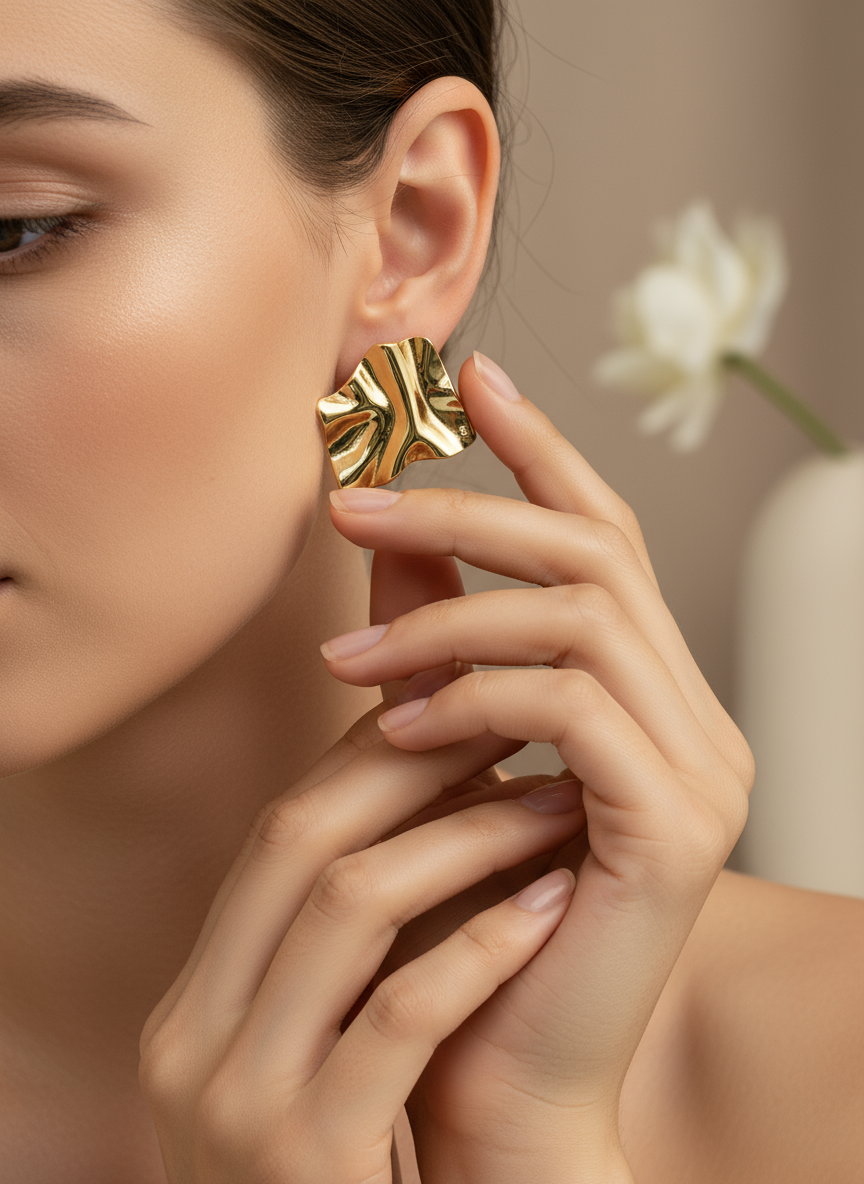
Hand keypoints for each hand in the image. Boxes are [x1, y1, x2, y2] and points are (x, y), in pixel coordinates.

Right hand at [138, 670, 584, 1181]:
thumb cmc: (367, 1169)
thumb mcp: (318, 1049)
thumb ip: (341, 946)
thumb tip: (426, 793)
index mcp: (196, 1000)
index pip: (278, 831)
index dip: (372, 756)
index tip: (464, 713)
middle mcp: (190, 1038)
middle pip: (298, 837)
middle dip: (413, 766)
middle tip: (513, 722)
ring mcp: (236, 1102)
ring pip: (349, 903)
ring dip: (467, 837)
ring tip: (555, 803)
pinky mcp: (306, 1158)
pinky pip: (400, 1012)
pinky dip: (482, 943)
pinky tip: (552, 903)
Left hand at [323, 352, 753, 1180]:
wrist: (497, 1080)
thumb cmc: (460, 915)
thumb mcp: (442, 748)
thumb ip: (434, 635)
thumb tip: (390, 526)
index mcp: (649, 698)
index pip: (606, 537)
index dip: (541, 447)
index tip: (471, 378)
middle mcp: (695, 720)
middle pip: (595, 552)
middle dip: (467, 508)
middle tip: (348, 500)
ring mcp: (701, 771)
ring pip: (579, 618)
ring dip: (450, 616)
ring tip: (351, 656)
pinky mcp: (675, 828)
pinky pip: (571, 708)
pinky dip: (475, 696)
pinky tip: (398, 726)